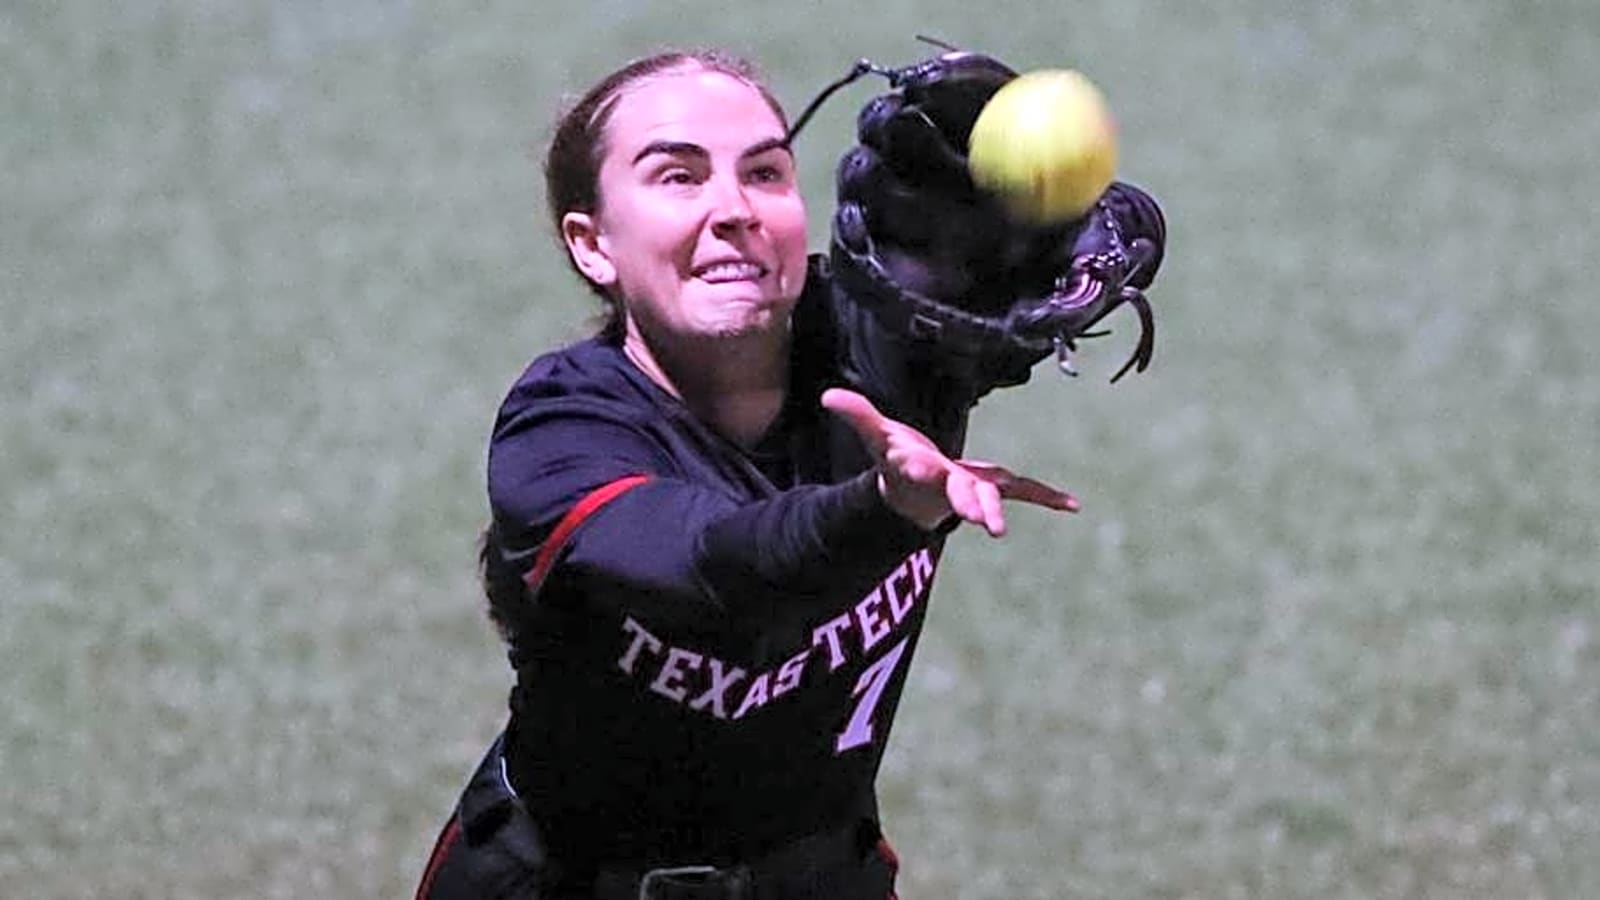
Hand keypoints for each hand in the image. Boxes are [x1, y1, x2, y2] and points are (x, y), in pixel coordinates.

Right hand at [821, 388, 1078, 535]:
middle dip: (967, 504)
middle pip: (956, 493)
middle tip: (982, 521)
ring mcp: (971, 490)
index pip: (916, 466)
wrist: (914, 497)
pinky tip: (1072, 504)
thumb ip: (857, 415)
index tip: (914, 462)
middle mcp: (947, 484)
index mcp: (919, 469)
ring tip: (1000, 529)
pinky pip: (1022, 492)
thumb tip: (828, 395)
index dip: (915, 464)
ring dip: (995, 510)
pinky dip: (1046, 497)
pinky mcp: (993, 488)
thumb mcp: (877, 437)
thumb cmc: (896, 461)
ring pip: (986, 499)